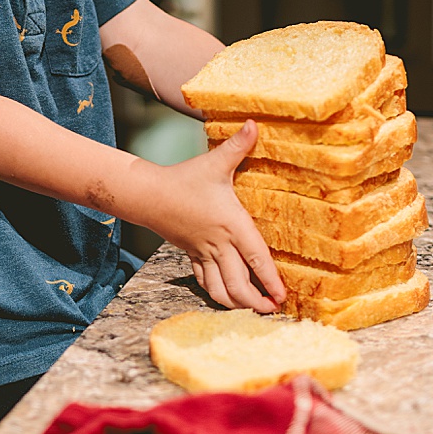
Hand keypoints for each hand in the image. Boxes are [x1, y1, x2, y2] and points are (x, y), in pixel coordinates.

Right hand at [148, 121, 285, 312]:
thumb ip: (238, 145)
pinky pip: (205, 281)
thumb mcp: (215, 162)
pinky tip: (228, 298)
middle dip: (256, 301)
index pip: (256, 257)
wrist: (149, 194)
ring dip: (237, 303)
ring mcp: (204, 253)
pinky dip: (217, 293)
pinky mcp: (192, 255)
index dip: (270, 279)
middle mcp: (219, 244)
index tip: (283, 296)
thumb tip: (255, 123)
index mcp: (231, 224)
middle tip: (272, 310)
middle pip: (238, 283)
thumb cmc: (185, 179)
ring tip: (253, 309)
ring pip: (220, 289)